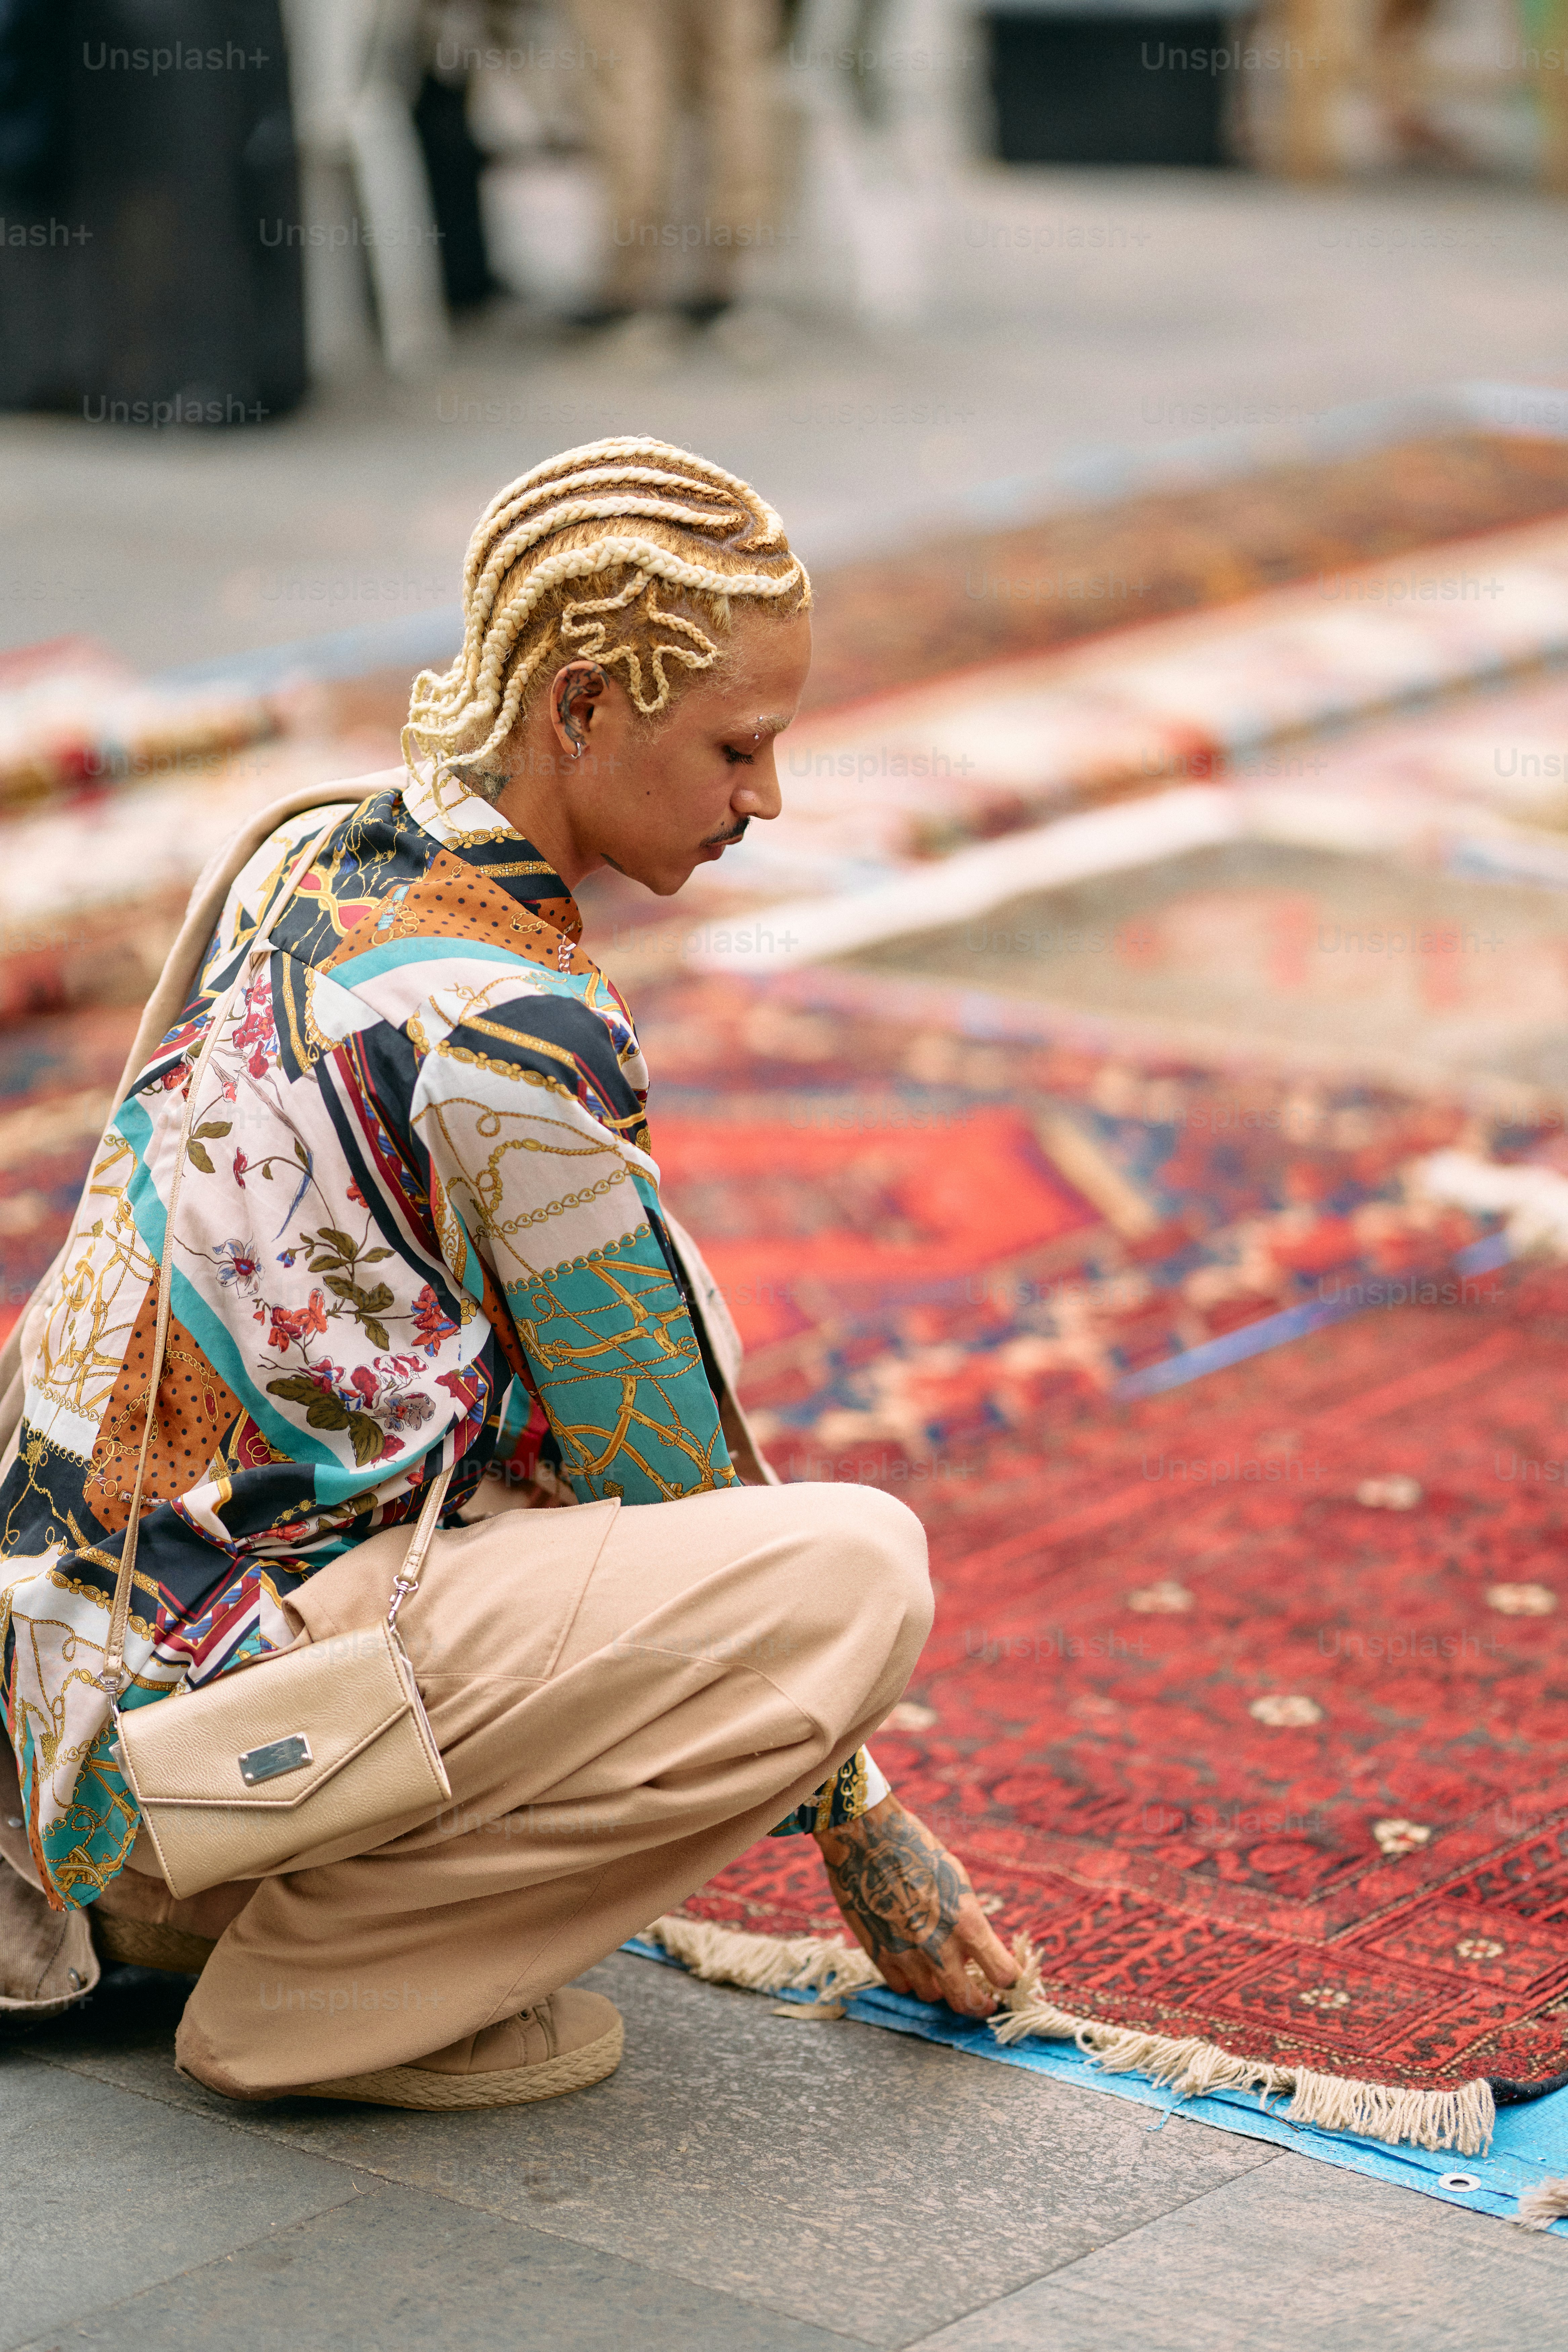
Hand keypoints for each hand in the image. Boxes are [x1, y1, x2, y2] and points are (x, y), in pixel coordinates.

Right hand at [814, 1793, 1017, 2017]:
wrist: (866, 1838)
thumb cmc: (916, 1851)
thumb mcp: (956, 1881)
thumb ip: (968, 1921)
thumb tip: (978, 1951)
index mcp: (967, 1923)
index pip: (1003, 1974)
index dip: (1009, 1979)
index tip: (1008, 1979)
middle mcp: (940, 1947)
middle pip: (967, 2002)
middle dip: (980, 2005)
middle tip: (984, 2001)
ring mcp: (907, 1955)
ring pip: (932, 1995)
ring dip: (940, 1986)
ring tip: (940, 1968)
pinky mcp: (879, 1954)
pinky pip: (901, 1985)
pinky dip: (910, 1978)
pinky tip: (911, 1960)